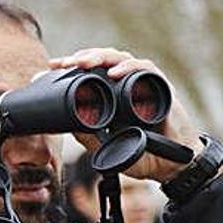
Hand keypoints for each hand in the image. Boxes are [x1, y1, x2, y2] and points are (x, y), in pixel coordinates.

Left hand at [49, 48, 203, 182]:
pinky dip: (130, 68)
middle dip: (82, 57)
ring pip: (121, 59)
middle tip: (64, 63)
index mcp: (111, 93)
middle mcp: (126, 84)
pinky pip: (146, 70)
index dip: (72, 66)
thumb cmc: (141, 152)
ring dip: (101, 57)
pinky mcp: (161, 88)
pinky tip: (115, 73)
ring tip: (84, 63)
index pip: (90, 72)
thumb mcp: (106, 146)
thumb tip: (64, 122)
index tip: (52, 66)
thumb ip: (88, 134)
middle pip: (103, 60)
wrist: (170, 165)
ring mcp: (143, 84)